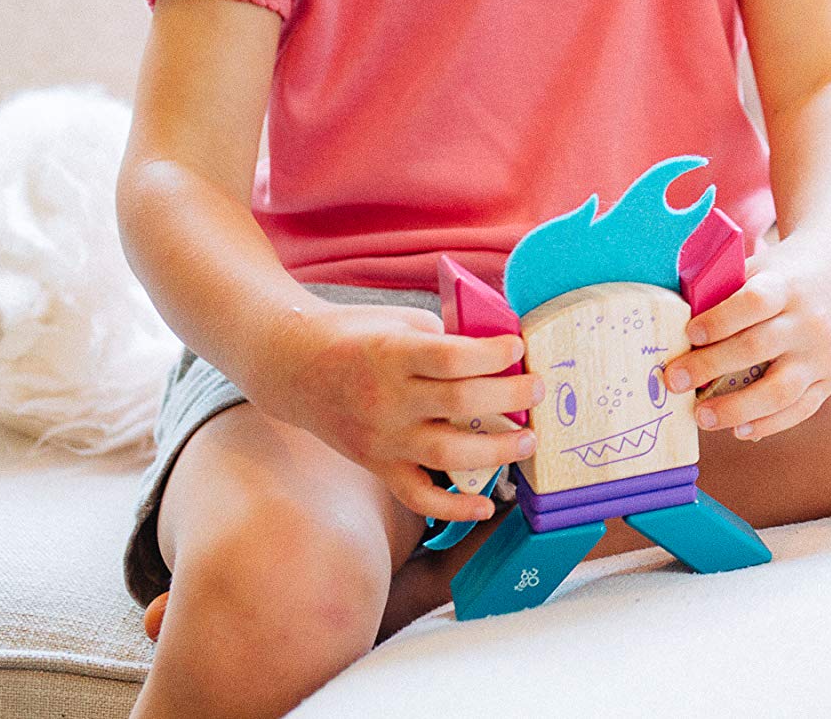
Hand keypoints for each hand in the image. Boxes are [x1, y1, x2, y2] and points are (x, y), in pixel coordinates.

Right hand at [262, 301, 537, 520]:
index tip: (519, 345)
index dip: (493, 353)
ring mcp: (381, 438)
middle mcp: (386, 399)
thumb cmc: (358, 335)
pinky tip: (486, 507)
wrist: (293, 365)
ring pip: (446, 454)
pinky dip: (453, 508)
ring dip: (496, 451)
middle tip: (538, 389)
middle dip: (509, 397)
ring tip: (528, 440)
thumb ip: (447, 338)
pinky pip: (417, 496)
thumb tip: (504, 354)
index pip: (452, 357)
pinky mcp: (377, 465)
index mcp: (392, 353)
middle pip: (459, 404)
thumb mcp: (402, 322)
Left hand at [662, 238, 830, 441]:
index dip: (720, 320)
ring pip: (781, 390)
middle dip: (710, 367)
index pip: (754, 303)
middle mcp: (809, 322)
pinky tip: (739, 430)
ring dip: (736, 408)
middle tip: (674, 381)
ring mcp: (822, 354)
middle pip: (758, 348)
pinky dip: (769, 425)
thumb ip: (723, 292)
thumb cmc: (785, 275)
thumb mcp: (760, 267)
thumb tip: (673, 326)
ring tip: (701, 417)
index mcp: (788, 286)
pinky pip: (800, 409)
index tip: (689, 333)